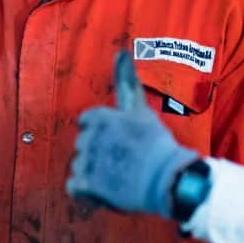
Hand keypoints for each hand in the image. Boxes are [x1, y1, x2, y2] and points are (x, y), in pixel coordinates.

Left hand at [66, 51, 197, 218]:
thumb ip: (126, 80)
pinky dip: (87, 191)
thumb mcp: (139, 108)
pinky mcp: (87, 184)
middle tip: (124, 161)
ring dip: (95, 173)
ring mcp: (87, 160)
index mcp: (98, 117)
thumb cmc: (156, 143)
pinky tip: (105, 190)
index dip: (103, 134)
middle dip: (99, 153)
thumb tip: (120, 51)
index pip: (86, 123)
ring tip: (119, 176)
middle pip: (83, 145)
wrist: (169, 179)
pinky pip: (74, 187)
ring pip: (80, 165)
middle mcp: (88, 136)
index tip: (121, 141)